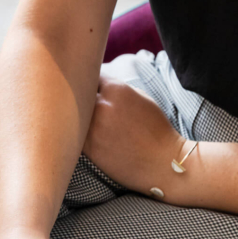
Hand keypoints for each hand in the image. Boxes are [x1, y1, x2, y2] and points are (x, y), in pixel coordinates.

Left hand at [82, 73, 185, 197]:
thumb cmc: (156, 130)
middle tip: (79, 101)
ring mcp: (93, 129)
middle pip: (78, 94)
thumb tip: (99, 87)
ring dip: (76, 117)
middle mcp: (102, 107)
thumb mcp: (141, 98)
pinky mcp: (90, 150)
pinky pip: (75, 136)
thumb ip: (117, 90)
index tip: (89, 86)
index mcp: (116, 90)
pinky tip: (83, 136)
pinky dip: (76, 134)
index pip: (91, 75)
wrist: (163, 163)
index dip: (90, 81)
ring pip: (74, 116)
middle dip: (81, 96)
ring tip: (82, 120)